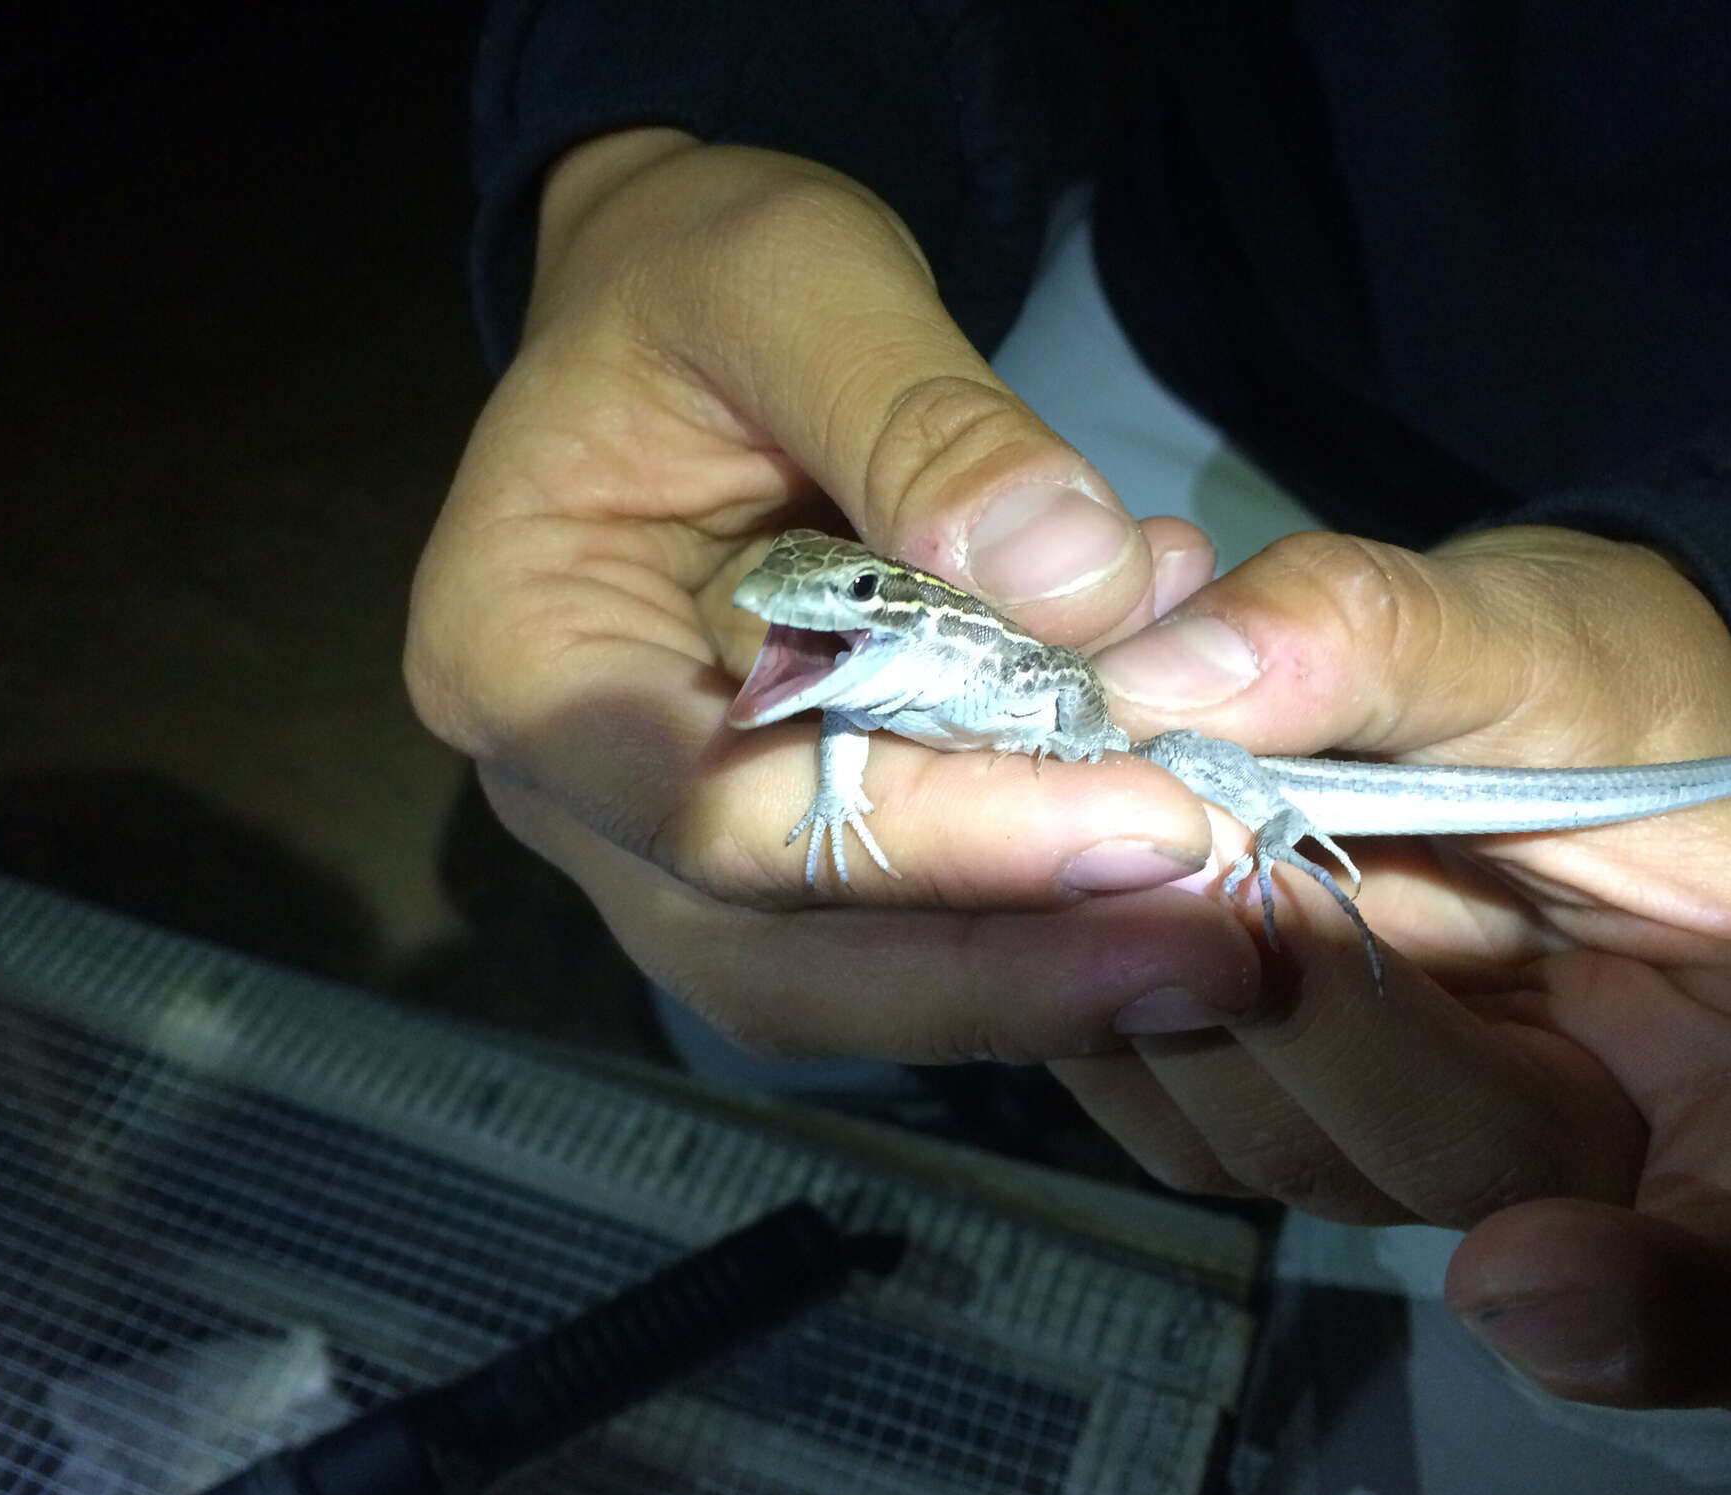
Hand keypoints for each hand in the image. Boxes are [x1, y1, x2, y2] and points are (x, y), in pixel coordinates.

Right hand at [406, 129, 1246, 1061]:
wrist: (677, 312)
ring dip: (1023, 980)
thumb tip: (1076, 583)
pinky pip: (875, 938)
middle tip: (1214, 944)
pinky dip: (1017, 925)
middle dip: (1000, 962)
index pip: (720, 807)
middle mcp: (564, 786)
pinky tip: (1158, 880)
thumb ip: (924, 423)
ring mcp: (651, 837)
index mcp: (516, 647)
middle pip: (769, 946)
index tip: (1145, 820)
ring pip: (827, 981)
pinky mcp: (753, 846)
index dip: (934, 837)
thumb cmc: (699, 276)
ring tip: (1212, 947)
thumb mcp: (798, 280)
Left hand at [1054, 525, 1730, 1408]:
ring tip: (1139, 817)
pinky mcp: (1264, 1103)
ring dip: (1171, 981)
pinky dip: (1091, 984)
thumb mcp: (1530, 633)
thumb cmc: (1582, 684)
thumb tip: (1184, 679)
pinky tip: (1081, 864)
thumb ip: (1388, 641)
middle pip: (1446, 1165)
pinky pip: (1157, 1101)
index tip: (1523, 1279)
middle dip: (1317, 1009)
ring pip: (1264, 1143)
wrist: (1504, 698)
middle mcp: (1568, 1144)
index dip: (1661, 1309)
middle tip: (1224, 846)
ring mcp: (1398, 1140)